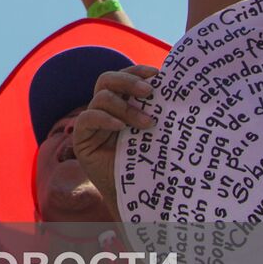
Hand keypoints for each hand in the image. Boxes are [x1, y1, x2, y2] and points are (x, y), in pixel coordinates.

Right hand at [72, 65, 157, 219]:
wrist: (140, 193)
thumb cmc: (153, 160)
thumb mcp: (159, 130)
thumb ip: (160, 109)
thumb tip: (180, 86)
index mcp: (123, 102)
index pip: (124, 76)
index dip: (137, 70)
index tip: (158, 74)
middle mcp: (105, 109)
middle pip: (107, 79)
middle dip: (128, 80)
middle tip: (149, 92)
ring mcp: (92, 123)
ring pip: (101, 98)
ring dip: (125, 107)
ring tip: (147, 124)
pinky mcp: (82, 139)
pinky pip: (86, 118)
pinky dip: (104, 118)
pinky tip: (120, 127)